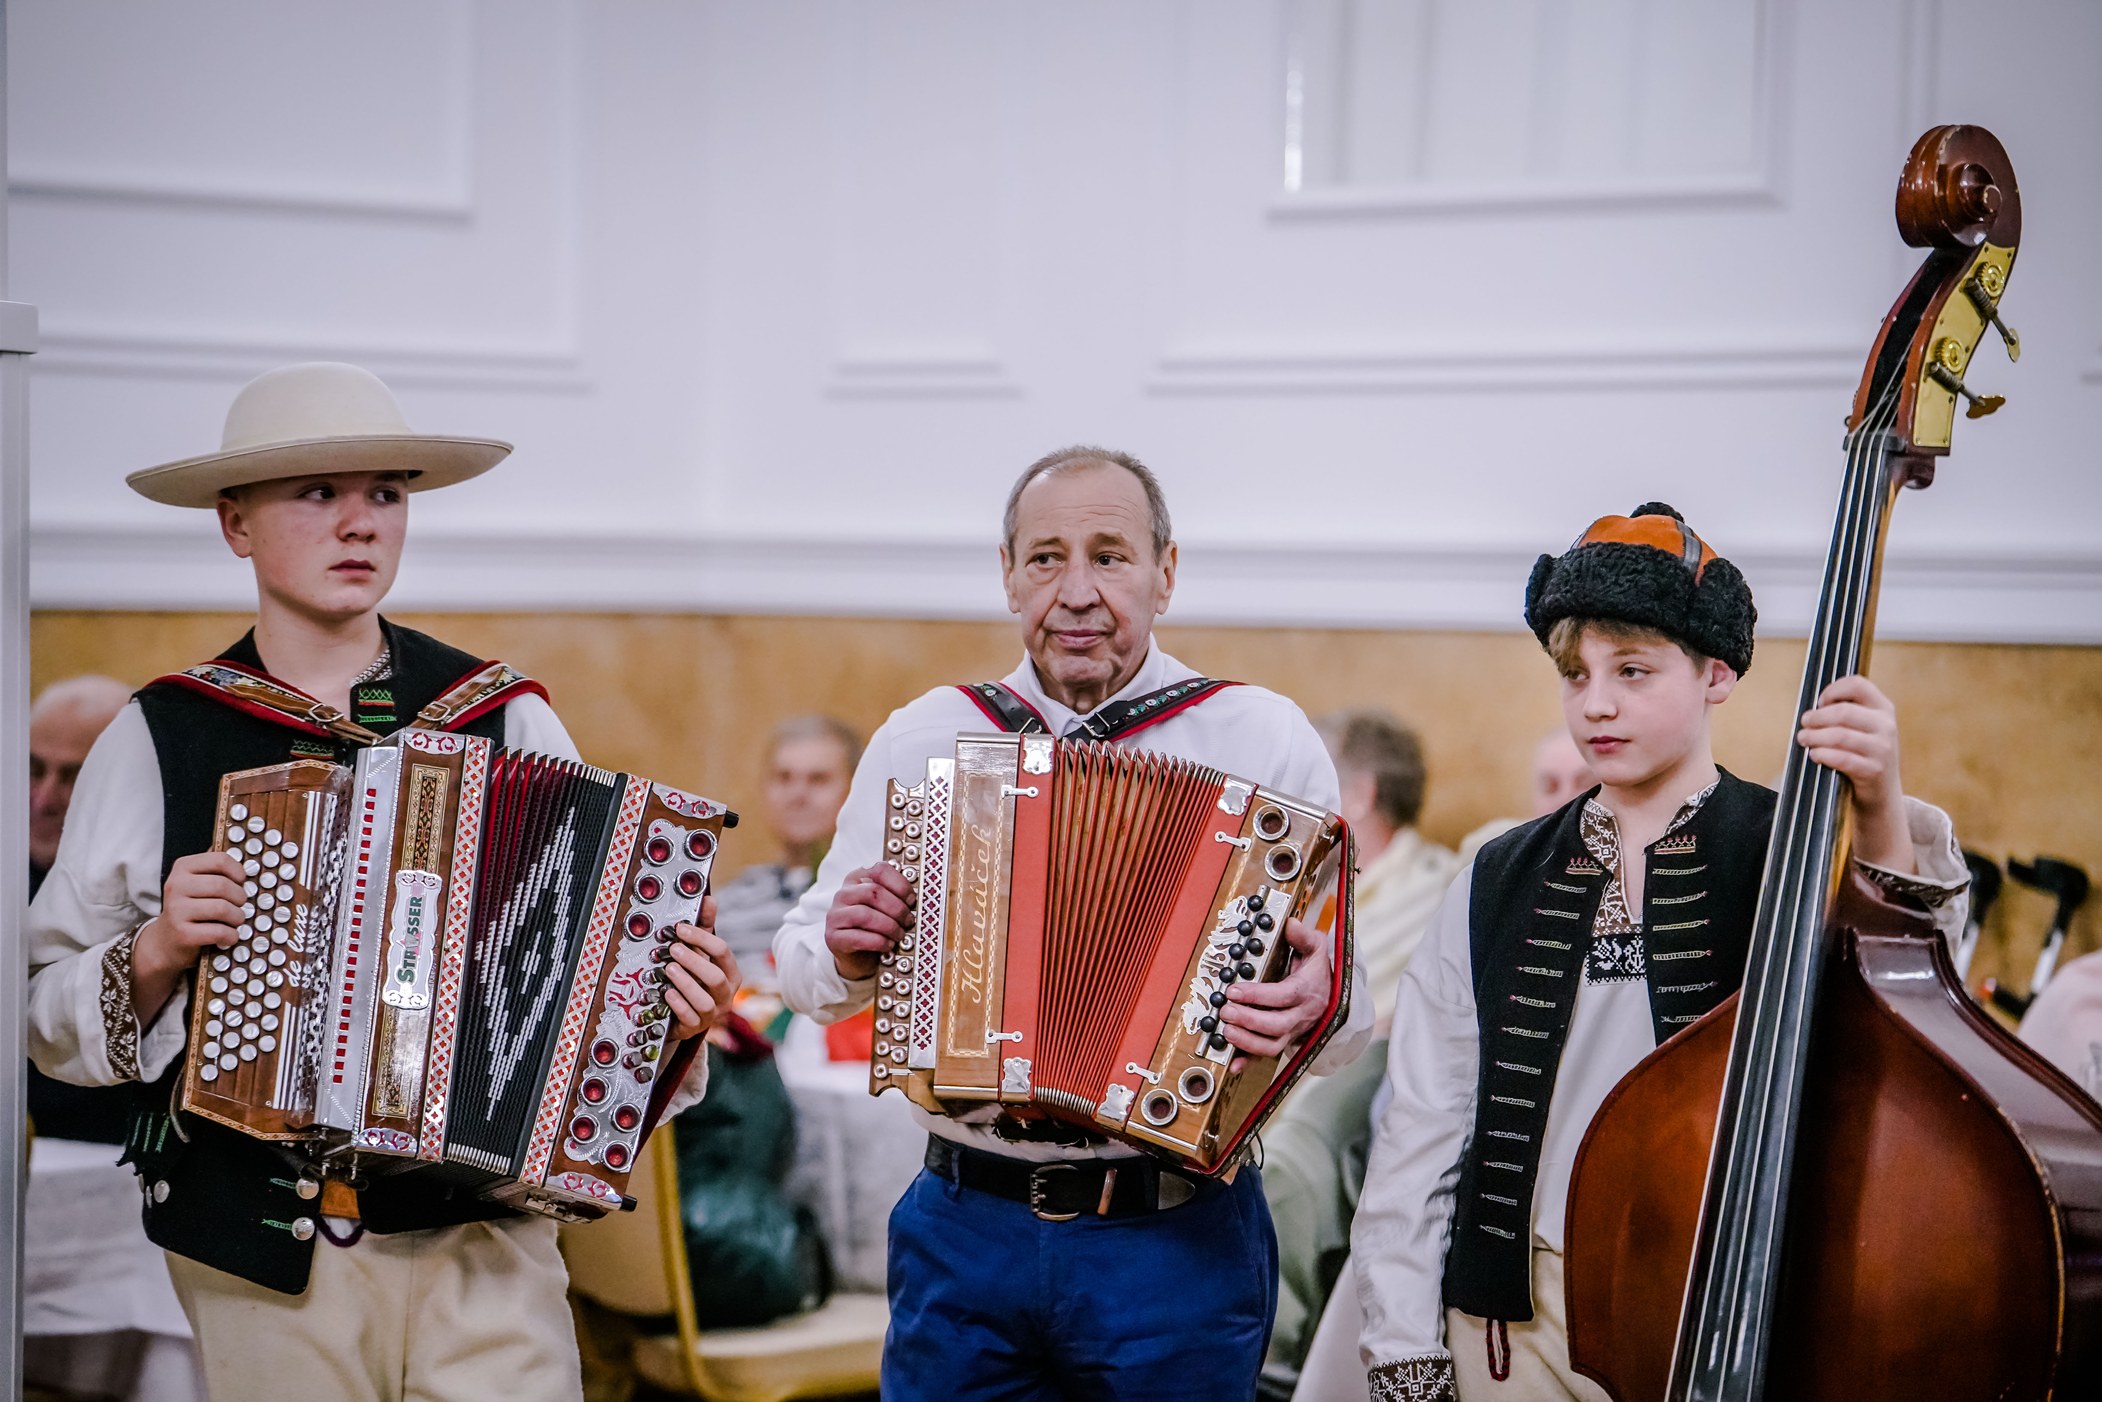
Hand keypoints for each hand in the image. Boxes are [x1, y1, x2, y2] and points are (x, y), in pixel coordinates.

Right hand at [133, 850, 247, 1025]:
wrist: (159, 950)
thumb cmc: (189, 917)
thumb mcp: (199, 890)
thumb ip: (219, 876)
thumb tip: (261, 867)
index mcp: (182, 869)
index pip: (222, 859)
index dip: (240, 872)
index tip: (242, 884)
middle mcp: (176, 886)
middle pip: (229, 887)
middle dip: (242, 902)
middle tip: (239, 913)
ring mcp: (177, 910)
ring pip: (227, 908)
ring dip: (238, 921)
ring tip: (234, 927)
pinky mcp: (181, 934)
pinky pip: (221, 931)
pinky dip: (230, 937)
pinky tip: (225, 941)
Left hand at [664, 895, 740, 1042]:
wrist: (684, 1013)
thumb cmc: (695, 977)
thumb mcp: (701, 953)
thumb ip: (705, 928)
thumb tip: (709, 898)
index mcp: (730, 973)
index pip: (723, 952)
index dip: (702, 938)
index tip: (680, 928)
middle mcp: (725, 994)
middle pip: (716, 977)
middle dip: (694, 961)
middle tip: (673, 950)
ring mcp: (712, 1013)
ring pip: (705, 1001)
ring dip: (686, 983)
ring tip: (669, 969)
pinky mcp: (696, 1027)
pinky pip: (690, 1018)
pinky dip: (678, 1004)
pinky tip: (667, 993)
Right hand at [824, 863, 912, 980]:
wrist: (856, 954)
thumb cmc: (874, 926)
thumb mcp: (883, 906)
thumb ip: (894, 896)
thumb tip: (916, 899)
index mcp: (857, 878)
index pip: (879, 870)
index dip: (900, 884)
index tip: (912, 899)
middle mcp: (843, 893)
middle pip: (874, 892)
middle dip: (897, 908)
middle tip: (909, 921)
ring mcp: (835, 915)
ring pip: (866, 915)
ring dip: (889, 927)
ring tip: (899, 934)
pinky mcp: (833, 937)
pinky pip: (859, 937)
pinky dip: (879, 942)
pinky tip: (888, 945)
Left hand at [1219, 916, 1331, 1072]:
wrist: (1334, 996)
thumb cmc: (1319, 970)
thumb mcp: (1317, 948)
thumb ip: (1303, 936)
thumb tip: (1290, 924)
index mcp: (1307, 991)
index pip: (1283, 996)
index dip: (1257, 996)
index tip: (1234, 990)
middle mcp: (1301, 1015)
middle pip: (1276, 1025)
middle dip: (1248, 1020)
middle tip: (1225, 1011)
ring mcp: (1294, 1031)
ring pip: (1272, 1045)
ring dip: (1247, 1042)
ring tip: (1226, 1031)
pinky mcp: (1286, 1041)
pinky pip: (1268, 1056)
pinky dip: (1249, 1061)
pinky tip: (1233, 1062)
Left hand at [1798, 674, 1913, 874]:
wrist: (1881, 793)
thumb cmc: (1862, 754)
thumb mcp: (1863, 728)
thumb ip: (1844, 713)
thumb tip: (1813, 707)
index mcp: (1883, 708)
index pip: (1858, 684)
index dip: (1833, 690)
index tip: (1819, 703)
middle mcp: (1886, 725)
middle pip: (1844, 712)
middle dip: (1817, 717)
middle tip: (1804, 723)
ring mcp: (1883, 748)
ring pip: (1840, 735)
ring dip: (1815, 736)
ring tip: (1803, 739)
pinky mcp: (1874, 770)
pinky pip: (1842, 758)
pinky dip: (1823, 755)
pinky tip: (1814, 755)